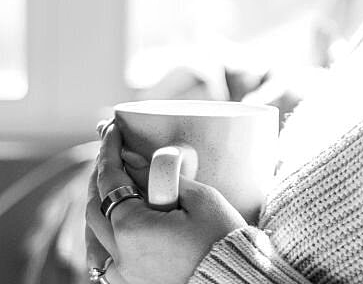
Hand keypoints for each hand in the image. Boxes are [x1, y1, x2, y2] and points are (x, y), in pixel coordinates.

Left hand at [85, 121, 245, 283]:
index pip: (110, 180)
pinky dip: (99, 237)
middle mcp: (118, 253)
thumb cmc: (223, 238)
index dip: (109, 151)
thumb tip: (134, 159)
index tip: (110, 130)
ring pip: (91, 235)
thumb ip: (162, 176)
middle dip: (100, 176)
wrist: (234, 279)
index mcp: (132, 227)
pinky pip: (100, 258)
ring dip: (97, 206)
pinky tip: (109, 225)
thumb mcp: (199, 198)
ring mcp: (121, 274)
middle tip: (112, 154)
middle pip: (93, 206)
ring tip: (110, 186)